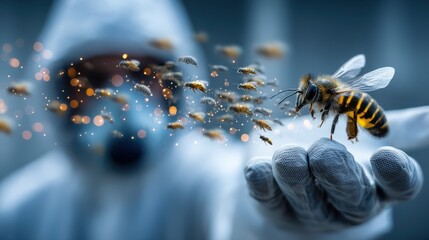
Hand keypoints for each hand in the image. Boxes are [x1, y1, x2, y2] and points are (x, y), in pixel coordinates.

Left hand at [244, 106, 427, 232]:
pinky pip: (266, 196)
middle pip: (350, 197)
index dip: (395, 175)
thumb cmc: (330, 151)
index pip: (397, 187)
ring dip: (297, 174)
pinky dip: (262, 182)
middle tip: (325, 150)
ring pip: (306, 198)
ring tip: (290, 154)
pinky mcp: (271, 203)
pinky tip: (257, 168)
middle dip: (339, 172)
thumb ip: (395, 127)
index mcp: (373, 184)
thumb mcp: (363, 139)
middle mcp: (342, 202)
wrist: (282, 170)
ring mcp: (305, 207)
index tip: (386, 154)